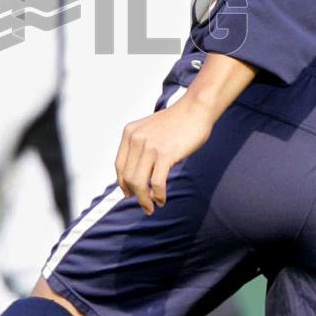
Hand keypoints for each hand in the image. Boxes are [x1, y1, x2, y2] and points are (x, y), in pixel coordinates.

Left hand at [115, 95, 214, 214]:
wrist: (195, 109)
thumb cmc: (177, 121)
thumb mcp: (150, 130)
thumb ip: (141, 146)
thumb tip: (139, 175)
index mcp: (130, 133)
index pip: (119, 166)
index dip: (123, 184)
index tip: (129, 193)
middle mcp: (136, 139)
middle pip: (128, 177)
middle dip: (135, 195)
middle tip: (144, 205)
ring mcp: (150, 146)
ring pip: (139, 183)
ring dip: (144, 200)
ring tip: (152, 207)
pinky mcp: (165, 154)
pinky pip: (157, 183)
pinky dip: (158, 195)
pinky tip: (162, 199)